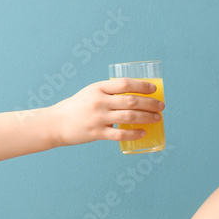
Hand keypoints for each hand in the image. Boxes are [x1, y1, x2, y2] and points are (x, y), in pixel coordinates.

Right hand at [50, 79, 164, 146]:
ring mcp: (98, 118)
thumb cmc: (78, 106)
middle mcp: (99, 101)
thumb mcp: (92, 92)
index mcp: (98, 88)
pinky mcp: (97, 133)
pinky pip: (120, 134)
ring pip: (129, 117)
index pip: (125, 84)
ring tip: (157, 118)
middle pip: (131, 101)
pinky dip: (134, 133)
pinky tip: (143, 132)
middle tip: (161, 106)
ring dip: (147, 117)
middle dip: (150, 104)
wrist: (56, 122)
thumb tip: (135, 95)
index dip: (142, 85)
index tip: (154, 89)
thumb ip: (109, 93)